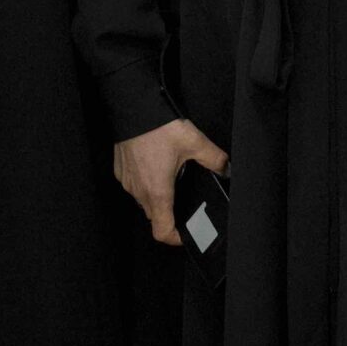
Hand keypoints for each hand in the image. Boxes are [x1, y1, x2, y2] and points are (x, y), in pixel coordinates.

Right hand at [113, 119, 229, 246]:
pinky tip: (155, 164)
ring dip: (157, 195)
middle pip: (155, 215)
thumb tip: (226, 169)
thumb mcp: (194, 142)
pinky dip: (145, 181)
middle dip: (170, 211)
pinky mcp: (120, 171)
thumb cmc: (157, 127)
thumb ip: (214, 159)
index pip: (162, 231)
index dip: (176, 238)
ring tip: (170, 176)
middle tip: (184, 196)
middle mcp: (140, 191)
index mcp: (158, 191)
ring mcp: (128, 182)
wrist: (131, 107)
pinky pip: (134, 185)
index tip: (186, 232)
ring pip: (143, 200)